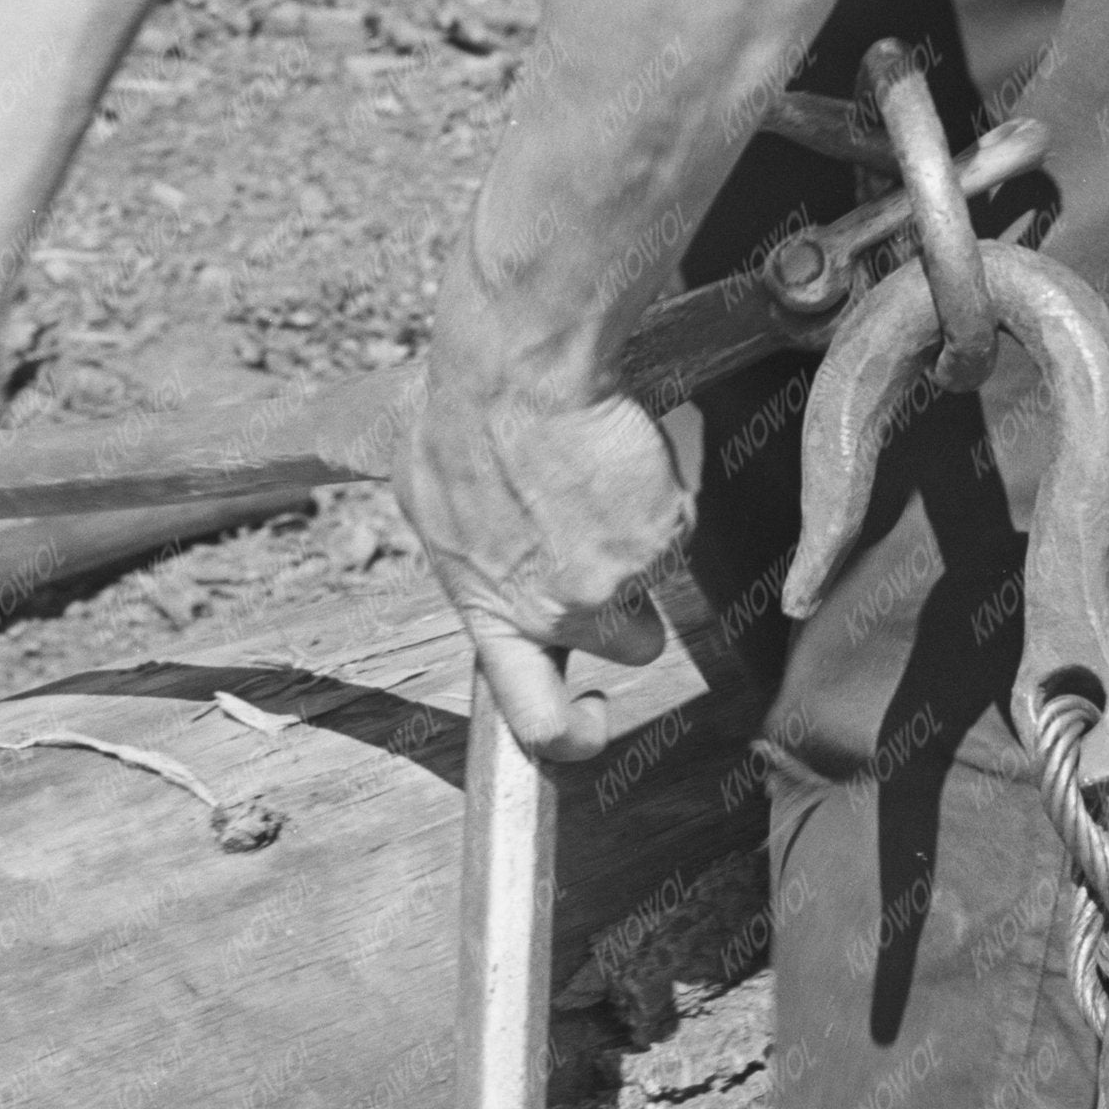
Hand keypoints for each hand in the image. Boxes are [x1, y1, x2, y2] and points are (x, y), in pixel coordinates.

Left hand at [399, 263, 692, 761]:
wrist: (518, 372)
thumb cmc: (460, 422)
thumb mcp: (428, 502)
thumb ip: (465, 553)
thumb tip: (476, 552)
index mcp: (494, 613)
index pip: (536, 721)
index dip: (576, 736)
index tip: (596, 717)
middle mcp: (558, 612)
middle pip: (630, 646)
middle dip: (634, 604)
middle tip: (611, 541)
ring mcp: (616, 579)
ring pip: (658, 579)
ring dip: (646, 540)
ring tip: (603, 476)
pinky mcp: (665, 535)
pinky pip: (680, 523)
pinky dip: (664, 492)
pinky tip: (621, 451)